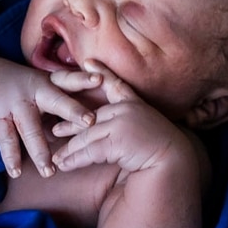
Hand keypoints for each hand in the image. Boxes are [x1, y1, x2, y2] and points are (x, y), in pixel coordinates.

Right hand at [0, 57, 95, 177]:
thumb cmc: (28, 89)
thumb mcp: (48, 89)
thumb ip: (68, 104)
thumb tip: (97, 128)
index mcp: (51, 84)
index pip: (70, 80)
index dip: (84, 79)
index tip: (101, 80)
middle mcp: (36, 92)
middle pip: (56, 102)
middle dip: (73, 111)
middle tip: (90, 122)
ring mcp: (17, 106)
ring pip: (30, 130)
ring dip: (40, 151)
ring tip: (50, 172)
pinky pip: (7, 140)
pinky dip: (11, 157)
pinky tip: (16, 172)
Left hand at [47, 74, 197, 179]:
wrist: (173, 161)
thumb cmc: (160, 149)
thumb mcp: (144, 126)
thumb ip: (127, 120)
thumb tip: (107, 122)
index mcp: (134, 104)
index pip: (115, 85)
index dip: (101, 73)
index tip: (88, 62)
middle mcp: (126, 109)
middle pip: (90, 118)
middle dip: (71, 125)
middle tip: (54, 130)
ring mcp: (121, 123)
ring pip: (86, 137)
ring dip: (68, 150)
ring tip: (56, 158)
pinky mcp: (117, 139)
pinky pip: (89, 151)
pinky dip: (74, 160)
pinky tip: (63, 165)